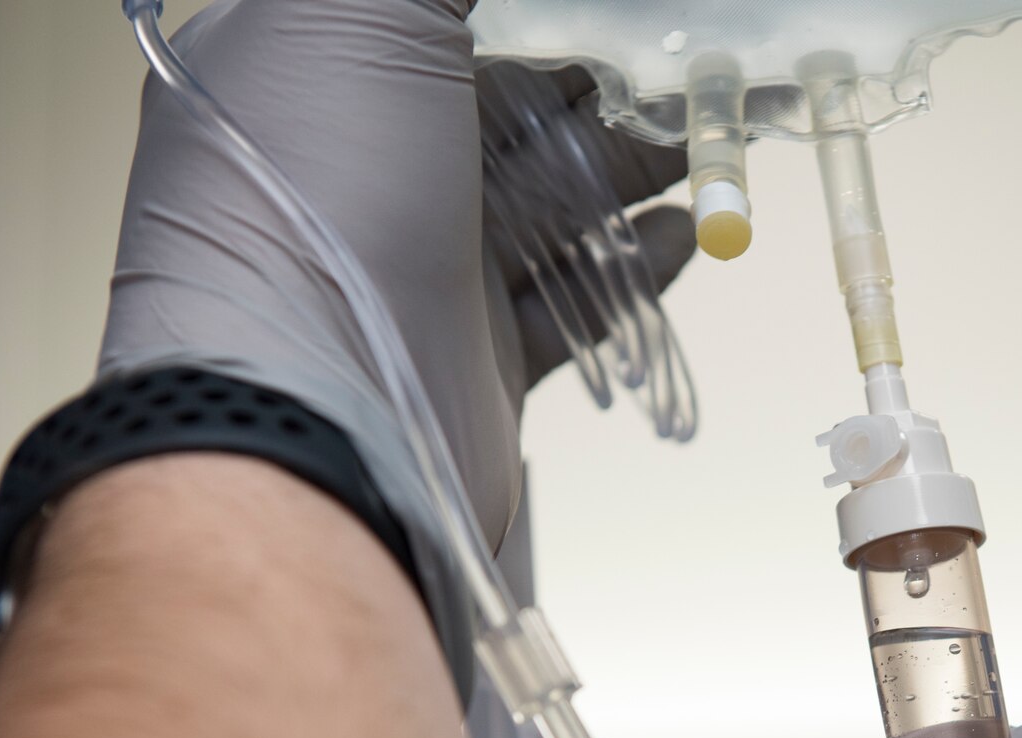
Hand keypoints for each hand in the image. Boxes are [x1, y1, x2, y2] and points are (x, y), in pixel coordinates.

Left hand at [99, 0, 693, 548]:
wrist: (314, 413)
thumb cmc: (310, 202)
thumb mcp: (358, 13)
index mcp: (311, 68)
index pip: (431, 15)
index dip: (534, 4)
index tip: (624, 6)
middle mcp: (364, 162)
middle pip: (512, 98)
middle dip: (606, 74)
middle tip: (695, 57)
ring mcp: (423, 261)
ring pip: (553, 193)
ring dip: (637, 160)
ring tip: (711, 131)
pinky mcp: (477, 348)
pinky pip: (572, 296)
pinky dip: (634, 263)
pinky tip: (685, 231)